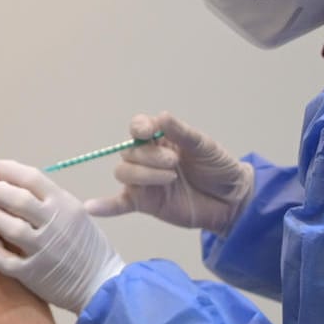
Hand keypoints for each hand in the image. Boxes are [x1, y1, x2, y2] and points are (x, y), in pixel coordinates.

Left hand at [0, 159, 124, 312]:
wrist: (101, 285)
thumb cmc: (87, 246)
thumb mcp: (76, 214)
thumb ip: (51, 200)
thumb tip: (16, 185)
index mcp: (66, 205)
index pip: (32, 178)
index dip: (7, 169)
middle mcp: (54, 224)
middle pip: (18, 199)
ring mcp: (43, 250)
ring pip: (9, 226)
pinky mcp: (32, 273)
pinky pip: (4, 260)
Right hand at [84, 112, 253, 235]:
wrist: (232, 200)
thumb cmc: (219, 168)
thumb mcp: (204, 146)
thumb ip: (182, 133)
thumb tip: (161, 116)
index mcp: (161, 139)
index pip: (138, 129)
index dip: (138, 128)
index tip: (147, 131)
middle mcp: (148, 159)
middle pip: (129, 152)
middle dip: (150, 156)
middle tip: (174, 163)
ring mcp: (144, 182)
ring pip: (124, 173)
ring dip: (143, 174)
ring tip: (170, 179)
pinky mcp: (144, 203)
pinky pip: (119, 204)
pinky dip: (104, 206)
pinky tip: (91, 208)